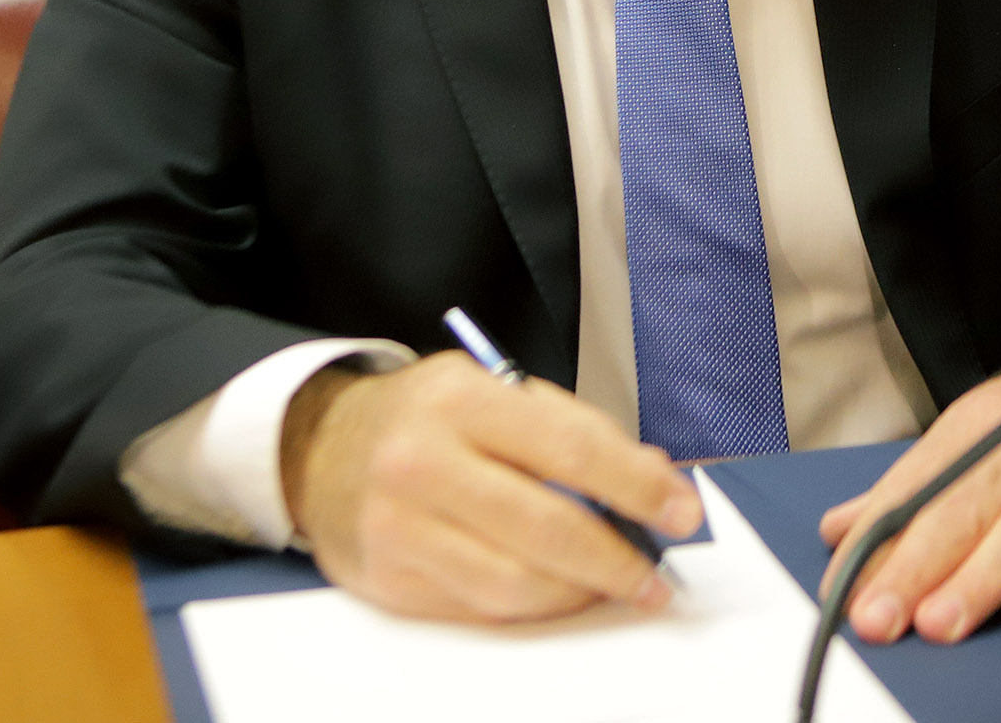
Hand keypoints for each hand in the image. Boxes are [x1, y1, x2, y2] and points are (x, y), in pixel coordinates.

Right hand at [283, 353, 703, 623]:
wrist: (320, 447)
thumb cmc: (426, 417)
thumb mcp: (494, 390)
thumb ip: (573, 428)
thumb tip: (651, 478)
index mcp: (459, 398)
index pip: (570, 447)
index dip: (636, 485)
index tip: (679, 510)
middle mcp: (422, 462)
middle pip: (546, 527)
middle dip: (616, 557)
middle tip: (654, 573)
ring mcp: (399, 527)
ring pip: (514, 584)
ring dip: (577, 592)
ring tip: (611, 585)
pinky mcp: (388, 580)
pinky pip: (478, 610)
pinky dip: (530, 608)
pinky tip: (555, 592)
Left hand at [819, 340, 1000, 643]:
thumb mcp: (979, 428)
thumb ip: (913, 484)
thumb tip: (841, 530)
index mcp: (984, 423)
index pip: (921, 484)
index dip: (880, 538)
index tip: (846, 588)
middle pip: (967, 510)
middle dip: (918, 567)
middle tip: (880, 615)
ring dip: (982, 579)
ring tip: (940, 621)